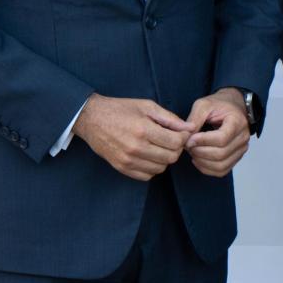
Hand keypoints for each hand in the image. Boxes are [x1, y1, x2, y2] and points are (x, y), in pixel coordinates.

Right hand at [72, 93, 192, 180]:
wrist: (92, 119)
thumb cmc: (121, 109)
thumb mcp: (147, 106)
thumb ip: (170, 118)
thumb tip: (190, 128)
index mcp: (143, 129)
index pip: (176, 143)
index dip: (183, 138)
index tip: (180, 133)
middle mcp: (136, 147)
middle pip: (171, 157)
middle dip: (176, 149)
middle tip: (171, 140)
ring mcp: (128, 160)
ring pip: (160, 168)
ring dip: (164, 159)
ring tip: (159, 147)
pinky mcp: (121, 168)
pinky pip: (147, 176)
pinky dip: (152, 167)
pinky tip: (149, 155)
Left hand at [183, 87, 251, 177]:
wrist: (233, 107)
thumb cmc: (219, 105)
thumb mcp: (204, 104)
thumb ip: (195, 118)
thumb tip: (187, 135)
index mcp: (237, 122)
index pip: (221, 138)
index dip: (203, 141)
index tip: (189, 139)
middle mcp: (243, 137)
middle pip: (221, 154)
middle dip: (200, 152)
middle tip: (188, 145)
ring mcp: (241, 149)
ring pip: (221, 165)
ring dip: (202, 162)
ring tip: (192, 151)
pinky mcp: (236, 158)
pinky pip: (222, 171)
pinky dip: (207, 169)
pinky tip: (198, 159)